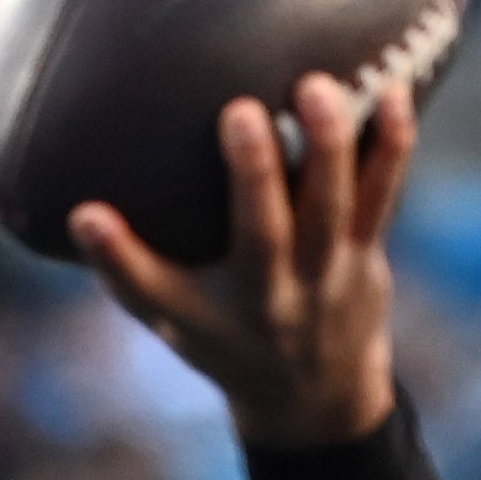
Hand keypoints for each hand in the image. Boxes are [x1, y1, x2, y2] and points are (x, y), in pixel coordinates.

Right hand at [71, 72, 411, 450]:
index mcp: (232, 305)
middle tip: (240, 109)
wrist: (316, 394)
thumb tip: (81, 214)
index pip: (171, 280)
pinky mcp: (370, 249)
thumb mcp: (173, 320)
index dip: (135, 251)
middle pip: (271, 232)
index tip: (93, 210)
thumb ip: (126, 271)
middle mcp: (285, 290)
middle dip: (256, 172)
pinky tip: (399, 87)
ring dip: (336, 146)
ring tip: (319, 86)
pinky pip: (384, 194)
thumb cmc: (226, 340)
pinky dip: (392, 145)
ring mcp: (335, 269)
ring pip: (341, 207)